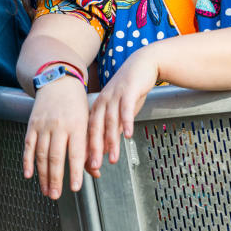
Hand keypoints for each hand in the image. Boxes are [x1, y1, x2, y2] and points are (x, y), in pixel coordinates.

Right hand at [23, 76, 88, 198]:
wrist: (58, 81)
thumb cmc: (76, 104)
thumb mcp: (88, 122)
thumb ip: (89, 148)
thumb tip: (95, 172)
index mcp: (77, 125)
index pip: (76, 153)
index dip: (75, 171)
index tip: (75, 187)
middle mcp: (59, 125)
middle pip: (56, 156)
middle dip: (56, 178)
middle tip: (55, 194)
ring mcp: (44, 125)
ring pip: (41, 154)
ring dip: (43, 174)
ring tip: (46, 190)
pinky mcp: (32, 124)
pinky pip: (28, 145)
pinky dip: (27, 161)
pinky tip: (28, 174)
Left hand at [85, 50, 157, 177]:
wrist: (142, 64)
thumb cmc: (130, 89)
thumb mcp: (120, 111)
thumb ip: (113, 128)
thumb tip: (107, 150)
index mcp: (97, 107)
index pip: (89, 131)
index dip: (88, 149)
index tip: (88, 166)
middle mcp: (103, 102)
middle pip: (95, 127)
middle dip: (94, 148)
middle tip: (94, 166)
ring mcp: (114, 96)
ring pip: (110, 121)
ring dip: (111, 141)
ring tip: (113, 158)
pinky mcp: (128, 91)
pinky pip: (126, 109)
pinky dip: (126, 122)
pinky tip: (128, 135)